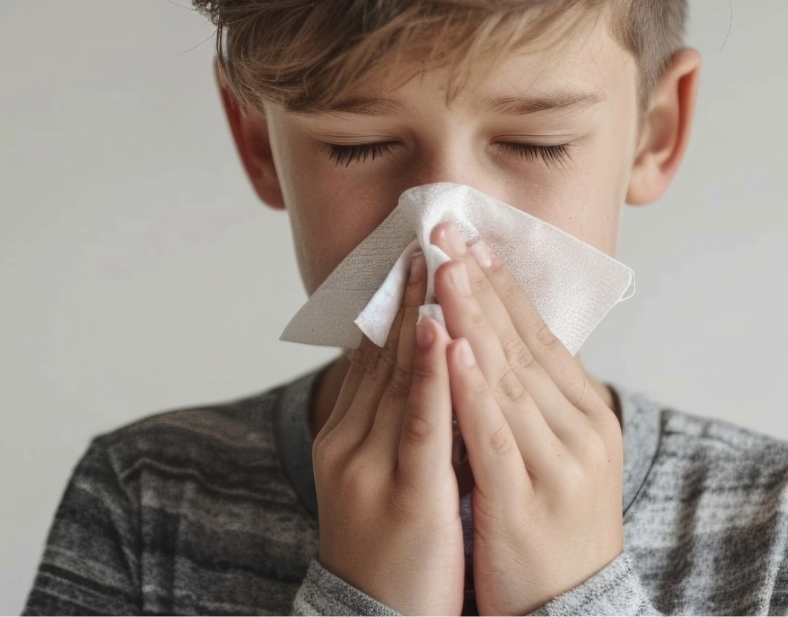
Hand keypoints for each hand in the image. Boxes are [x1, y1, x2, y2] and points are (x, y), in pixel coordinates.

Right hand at [313, 250, 464, 615]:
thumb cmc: (393, 554)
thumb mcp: (387, 477)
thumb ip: (400, 423)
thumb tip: (425, 371)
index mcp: (348, 435)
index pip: (375, 354)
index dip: (399, 300)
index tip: (418, 251)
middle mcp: (351, 441)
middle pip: (385, 352)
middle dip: (411, 291)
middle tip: (428, 233)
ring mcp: (371, 466)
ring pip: (400, 376)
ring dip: (420, 312)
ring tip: (436, 260)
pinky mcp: (407, 494)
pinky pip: (420, 425)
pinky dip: (430, 374)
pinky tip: (440, 331)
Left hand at [431, 222, 624, 615]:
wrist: (569, 613)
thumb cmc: (547, 529)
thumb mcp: (551, 455)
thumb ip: (530, 400)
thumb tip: (494, 339)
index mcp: (586, 417)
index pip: (539, 336)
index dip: (501, 285)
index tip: (469, 239)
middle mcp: (579, 433)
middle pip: (522, 345)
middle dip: (479, 285)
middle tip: (448, 233)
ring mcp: (555, 467)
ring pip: (508, 379)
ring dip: (473, 319)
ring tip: (445, 270)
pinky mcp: (524, 501)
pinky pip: (493, 434)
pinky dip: (472, 388)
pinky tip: (451, 348)